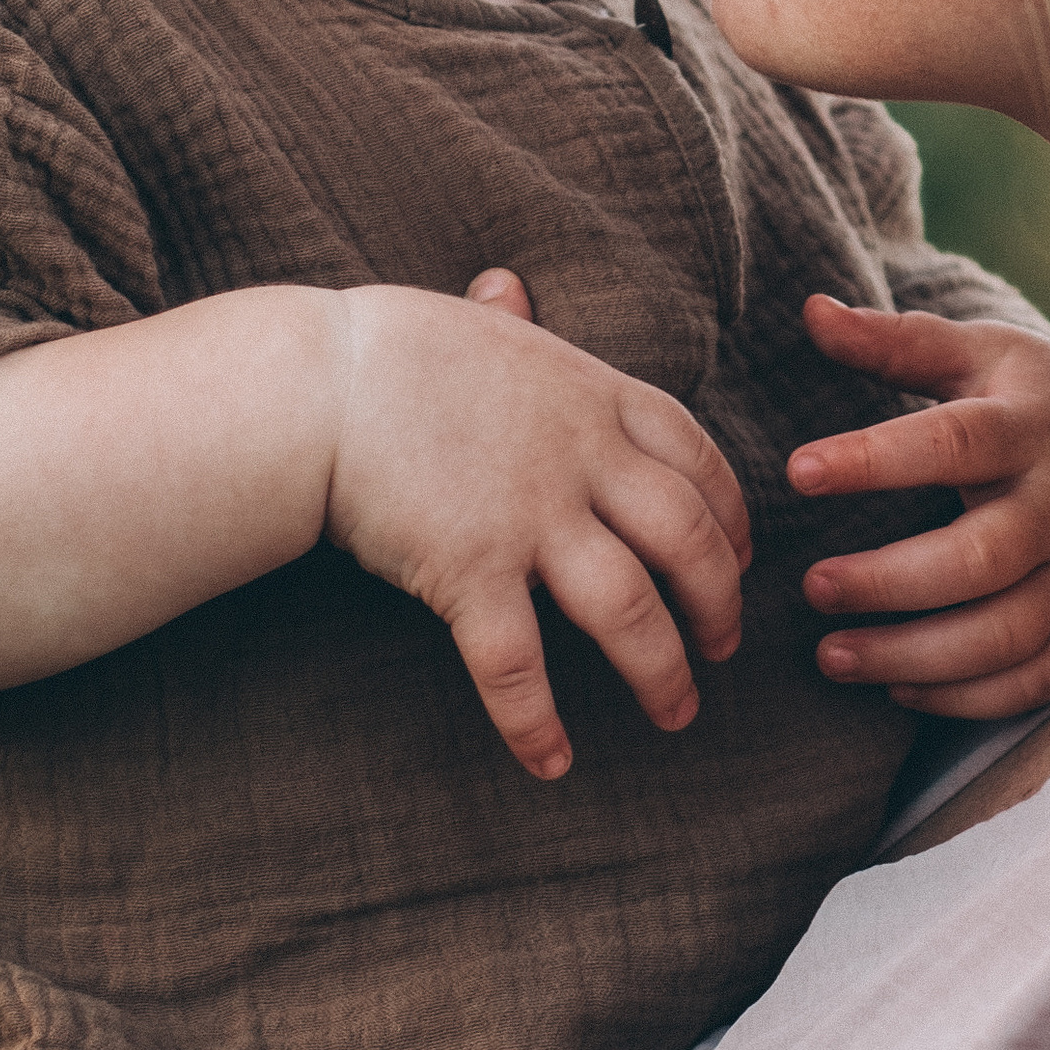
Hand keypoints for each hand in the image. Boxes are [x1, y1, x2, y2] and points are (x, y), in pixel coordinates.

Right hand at [325, 276, 751, 779]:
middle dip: (719, 604)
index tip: (738, 558)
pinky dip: (536, 721)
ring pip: (629, 609)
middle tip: (723, 651)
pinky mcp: (469, 569)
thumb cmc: (382, 351)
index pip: (699, 460)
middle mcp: (580, 458)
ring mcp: (529, 516)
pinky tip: (552, 762)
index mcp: (594, 395)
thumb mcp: (467, 323)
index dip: (731, 518)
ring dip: (661, 670)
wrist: (311, 383)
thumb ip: (506, 317)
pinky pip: (517, 663)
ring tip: (675, 713)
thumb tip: (507, 286)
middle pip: (687, 541)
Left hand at [788, 299, 1049, 716]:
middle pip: (982, 558)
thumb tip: (810, 311)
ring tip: (832, 655)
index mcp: (1030, 427)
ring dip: (914, 657)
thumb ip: (898, 343)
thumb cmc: (1047, 399)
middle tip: (813, 587)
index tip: (798, 471)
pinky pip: (1037, 681)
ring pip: (1006, 635)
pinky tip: (899, 689)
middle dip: (891, 582)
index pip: (953, 442)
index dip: (876, 459)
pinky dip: (967, 699)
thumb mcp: (986, 355)